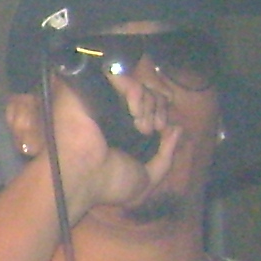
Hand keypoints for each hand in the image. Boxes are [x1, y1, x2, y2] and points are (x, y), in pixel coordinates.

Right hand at [3, 70, 168, 227]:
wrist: (82, 176)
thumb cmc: (109, 183)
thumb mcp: (147, 179)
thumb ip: (165, 156)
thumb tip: (177, 128)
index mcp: (123, 129)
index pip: (150, 106)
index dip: (162, 112)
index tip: (162, 129)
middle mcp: (113, 112)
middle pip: (148, 92)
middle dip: (159, 108)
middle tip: (155, 129)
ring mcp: (102, 99)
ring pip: (138, 84)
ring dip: (149, 105)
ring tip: (143, 127)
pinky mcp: (91, 88)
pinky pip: (122, 78)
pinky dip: (136, 94)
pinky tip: (135, 114)